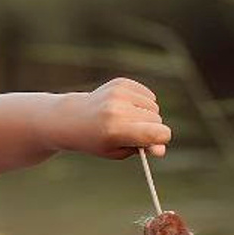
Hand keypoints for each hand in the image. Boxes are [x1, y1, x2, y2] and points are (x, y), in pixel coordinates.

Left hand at [57, 79, 171, 159]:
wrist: (72, 118)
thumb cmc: (96, 139)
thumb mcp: (117, 151)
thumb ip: (141, 149)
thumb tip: (161, 149)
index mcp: (115, 131)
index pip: (159, 133)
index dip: (160, 139)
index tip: (153, 142)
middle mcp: (117, 110)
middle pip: (157, 119)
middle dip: (150, 127)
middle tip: (130, 131)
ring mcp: (118, 94)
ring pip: (154, 106)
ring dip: (146, 114)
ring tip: (125, 119)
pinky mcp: (121, 83)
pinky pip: (148, 94)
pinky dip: (142, 102)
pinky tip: (125, 107)